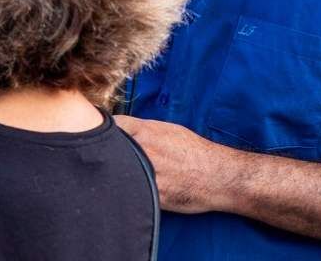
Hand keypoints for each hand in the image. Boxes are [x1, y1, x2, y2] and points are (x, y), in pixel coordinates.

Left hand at [114, 115, 241, 213]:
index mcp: (145, 131)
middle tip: (106, 156)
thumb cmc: (194, 152)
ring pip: (114, 170)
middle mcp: (142, 149)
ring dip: (113, 171)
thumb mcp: (168, 130)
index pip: (110, 126)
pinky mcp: (149, 194)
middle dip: (105, 151)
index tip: (102, 136)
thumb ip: (141, 128)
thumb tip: (118, 127)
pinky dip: (124, 188)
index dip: (103, 131)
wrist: (218, 177)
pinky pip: (127, 190)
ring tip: (119, 172)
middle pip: (107, 147)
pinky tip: (127, 188)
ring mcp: (144, 172)